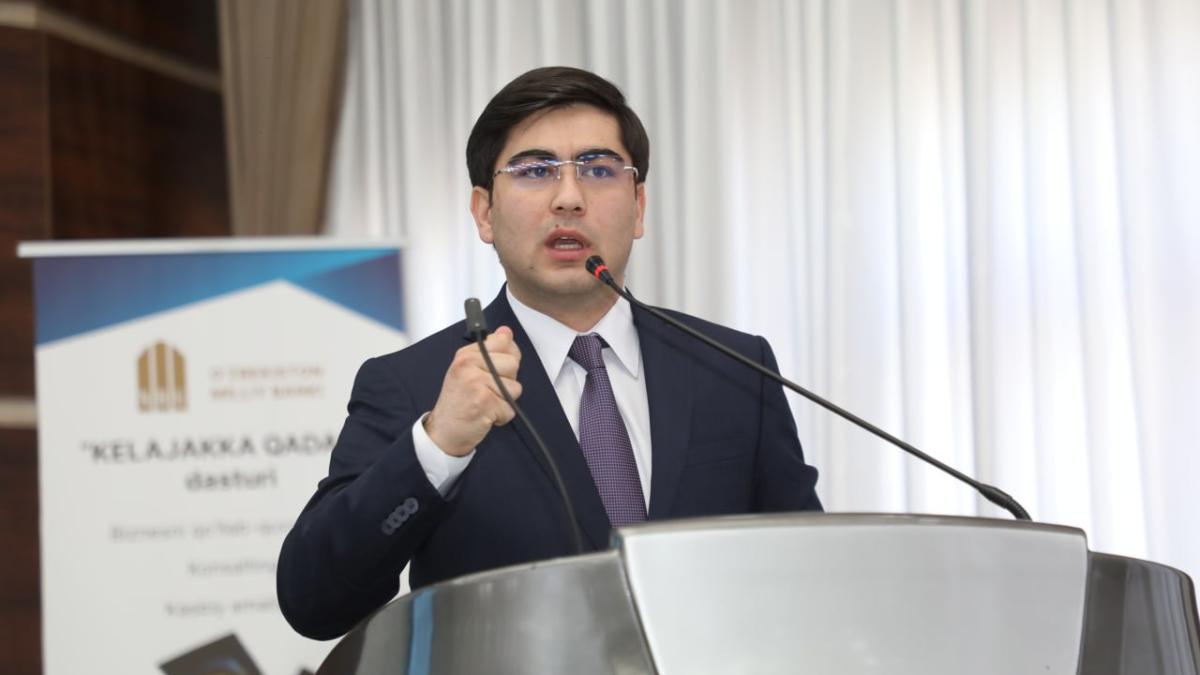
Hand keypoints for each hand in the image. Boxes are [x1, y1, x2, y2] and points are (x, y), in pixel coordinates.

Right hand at [423, 326, 522, 456]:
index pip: (502, 341)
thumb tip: (506, 332)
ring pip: (515, 387)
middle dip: (507, 381)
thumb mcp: (467, 370)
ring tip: (486, 402)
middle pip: (513, 364)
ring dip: (505, 401)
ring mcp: (477, 383)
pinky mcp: (485, 402)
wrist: (443, 431)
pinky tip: (485, 415)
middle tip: (488, 390)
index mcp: (466, 355)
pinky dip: (502, 416)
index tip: (498, 367)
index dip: (508, 355)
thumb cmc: (457, 401)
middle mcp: (469, 365)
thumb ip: (489, 350)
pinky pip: (510, 408)